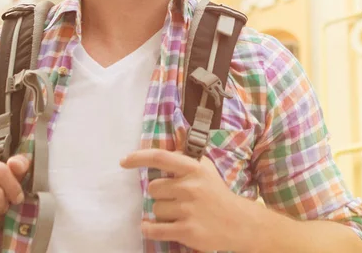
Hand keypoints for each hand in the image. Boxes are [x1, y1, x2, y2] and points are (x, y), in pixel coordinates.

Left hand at [120, 149, 250, 251]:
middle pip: (154, 188)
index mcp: (193, 168)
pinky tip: (150, 227)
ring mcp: (188, 210)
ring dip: (161, 213)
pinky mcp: (187, 231)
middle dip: (160, 194)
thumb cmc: (217, 192)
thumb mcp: (204, 168)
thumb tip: (177, 130)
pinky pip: (155, 229)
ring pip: (155, 209)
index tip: (124, 161)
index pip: (161, 157)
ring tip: (178, 213)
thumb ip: (187, 153)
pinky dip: (149, 229)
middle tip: (174, 198)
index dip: (139, 157)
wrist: (238, 223)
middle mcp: (190, 187)